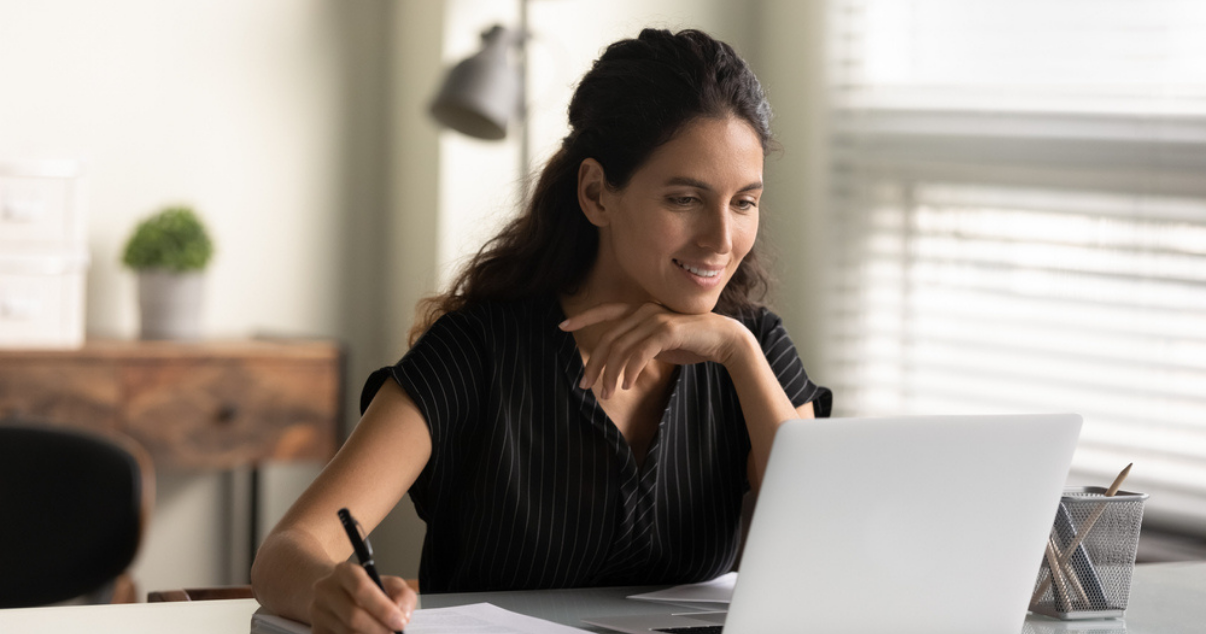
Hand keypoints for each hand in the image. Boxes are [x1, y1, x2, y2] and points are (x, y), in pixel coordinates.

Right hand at [309, 562, 416, 633]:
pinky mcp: (316, 630)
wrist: (334, 593)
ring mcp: (317, 612)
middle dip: (379, 629)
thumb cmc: (366, 589)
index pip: (361, 589)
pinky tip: (367, 633)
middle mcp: (326, 590)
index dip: (383, 609)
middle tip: (394, 633)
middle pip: (353, 616)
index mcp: (344, 572)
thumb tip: (402, 614)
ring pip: (347, 632)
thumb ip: (402, 594)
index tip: (400, 622)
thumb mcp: (388, 583)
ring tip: (382, 632)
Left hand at [560, 302, 753, 399]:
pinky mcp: (667, 330)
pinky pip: (639, 353)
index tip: (562, 327)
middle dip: (594, 364)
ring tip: (606, 393)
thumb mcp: (659, 343)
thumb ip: (639, 345)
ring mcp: (656, 318)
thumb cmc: (690, 343)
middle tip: (586, 385)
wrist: (723, 339)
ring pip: (621, 348)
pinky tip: (626, 384)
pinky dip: (629, 370)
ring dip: (610, 374)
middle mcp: (645, 310)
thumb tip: (619, 362)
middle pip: (609, 338)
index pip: (606, 311)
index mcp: (641, 310)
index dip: (584, 317)